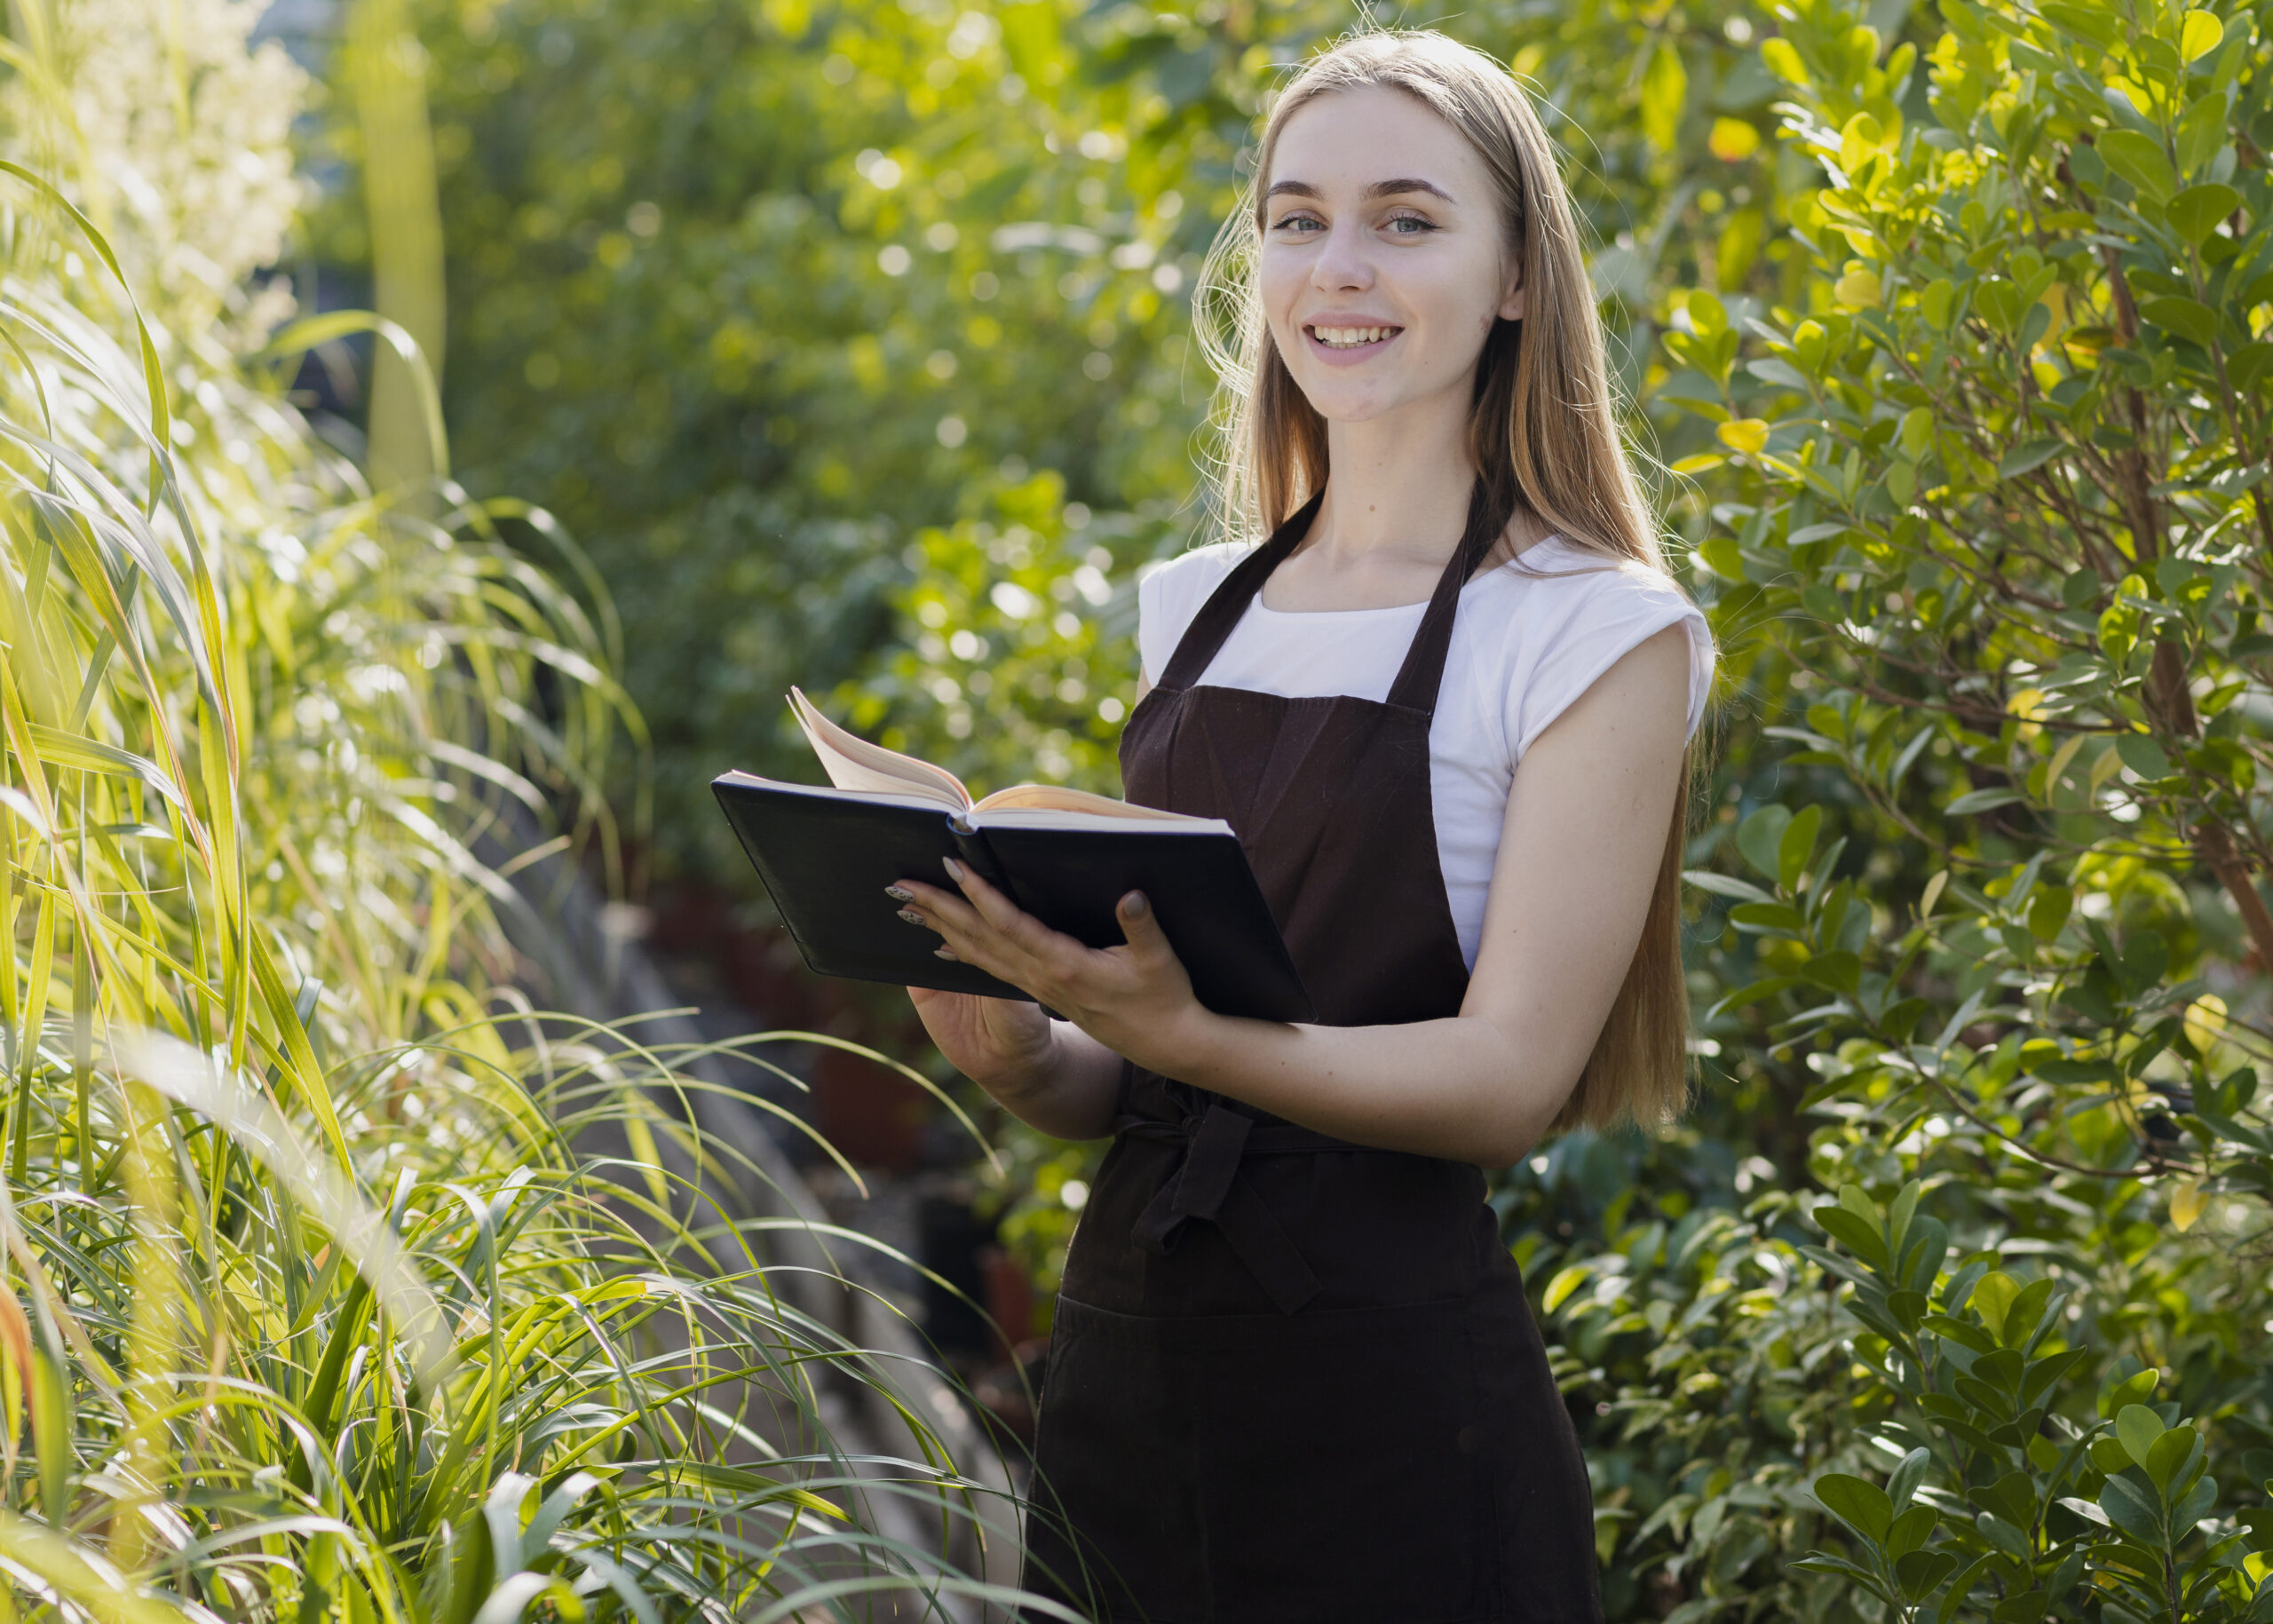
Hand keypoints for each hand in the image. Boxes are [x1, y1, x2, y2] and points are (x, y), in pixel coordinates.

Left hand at [890, 860, 1210, 1077]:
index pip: (1011, 926)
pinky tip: (940, 944)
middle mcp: (1041, 978)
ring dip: (941, 928)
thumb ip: (1143, 928)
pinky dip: (963, 953)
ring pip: (979, 954)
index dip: (981, 896)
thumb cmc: (1164, 999)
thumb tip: (1133, 896)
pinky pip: (991, 969)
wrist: (1165, 1045)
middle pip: (980, 938)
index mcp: (1065, 966)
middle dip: (940, 909)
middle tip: (901, 884)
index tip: (954, 868)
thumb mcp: (1160, 962)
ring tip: (908, 905)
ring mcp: (1037, 987)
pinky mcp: (1040, 992)